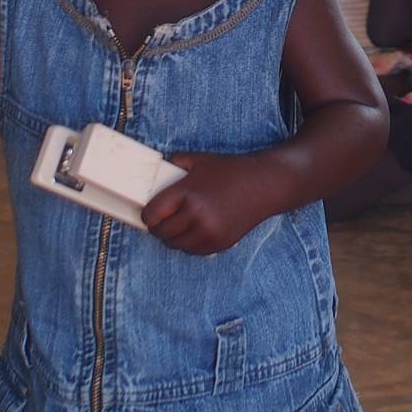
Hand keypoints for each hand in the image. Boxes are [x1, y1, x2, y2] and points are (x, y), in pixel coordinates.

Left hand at [142, 154, 275, 254]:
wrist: (264, 185)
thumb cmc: (231, 170)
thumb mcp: (199, 160)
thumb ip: (174, 164)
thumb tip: (155, 175)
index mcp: (188, 193)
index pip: (151, 214)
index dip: (147, 214)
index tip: (149, 212)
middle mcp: (197, 216)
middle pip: (161, 232)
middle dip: (157, 226)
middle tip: (160, 219)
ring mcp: (209, 233)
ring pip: (175, 244)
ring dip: (171, 237)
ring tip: (175, 226)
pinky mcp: (219, 244)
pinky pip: (192, 251)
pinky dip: (187, 244)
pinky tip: (191, 231)